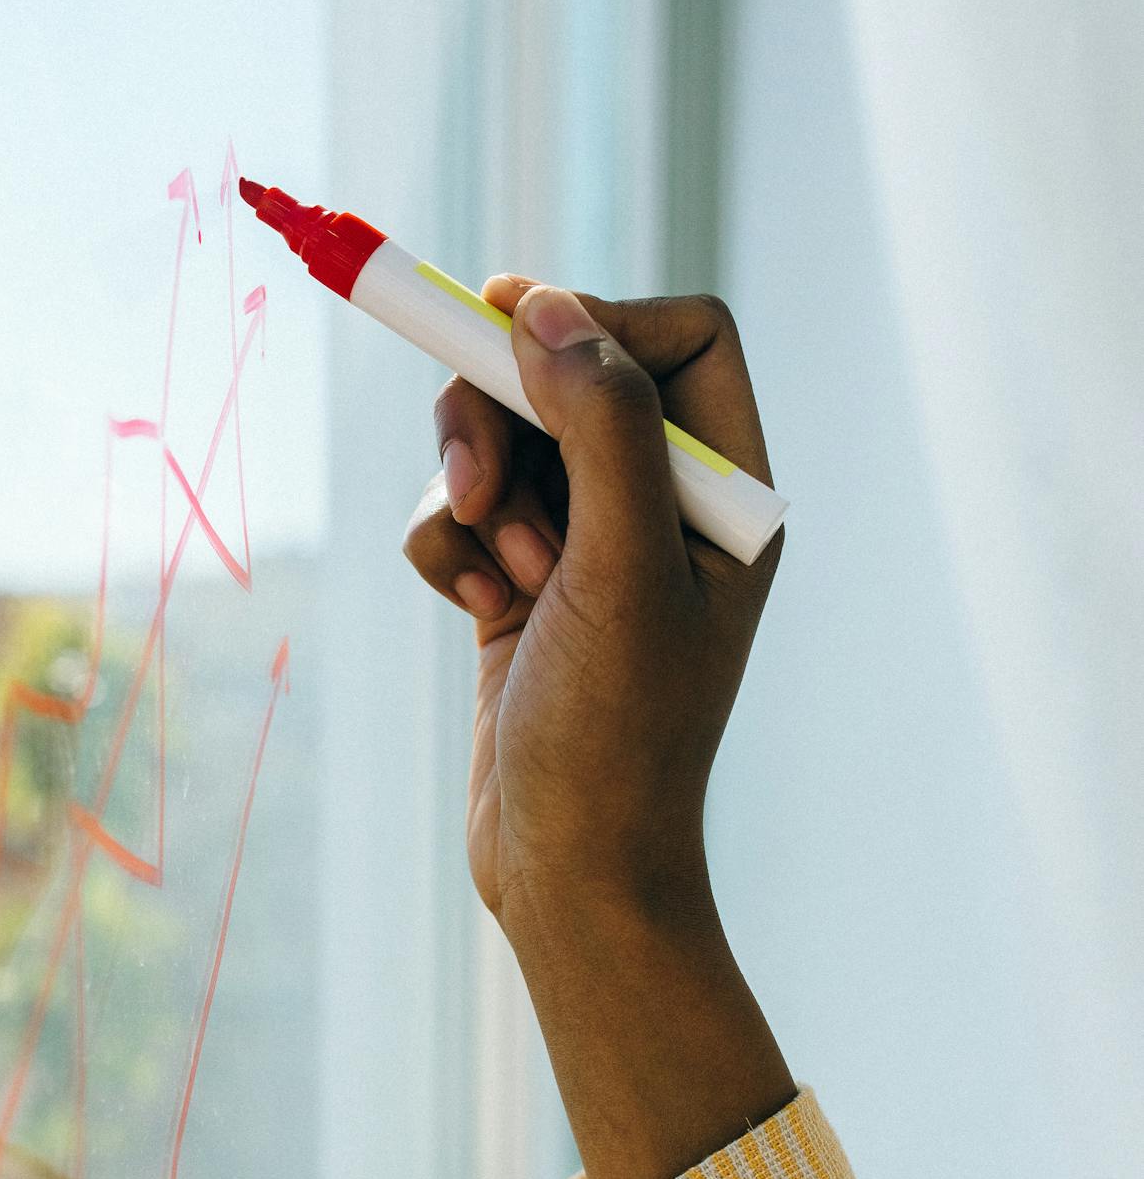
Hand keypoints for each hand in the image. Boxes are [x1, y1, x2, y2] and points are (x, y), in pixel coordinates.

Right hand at [402, 281, 782, 945]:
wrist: (568, 872)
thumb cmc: (618, 738)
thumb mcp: (621, 569)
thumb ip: (600, 425)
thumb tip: (542, 306)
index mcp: (728, 493)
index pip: (681, 334)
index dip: (597, 320)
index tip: (513, 335)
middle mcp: (663, 506)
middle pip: (567, 370)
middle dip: (506, 413)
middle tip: (477, 476)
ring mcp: (587, 544)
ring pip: (502, 437)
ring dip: (474, 486)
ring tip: (496, 568)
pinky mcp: (518, 584)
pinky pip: (460, 509)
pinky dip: (449, 545)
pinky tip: (477, 609)